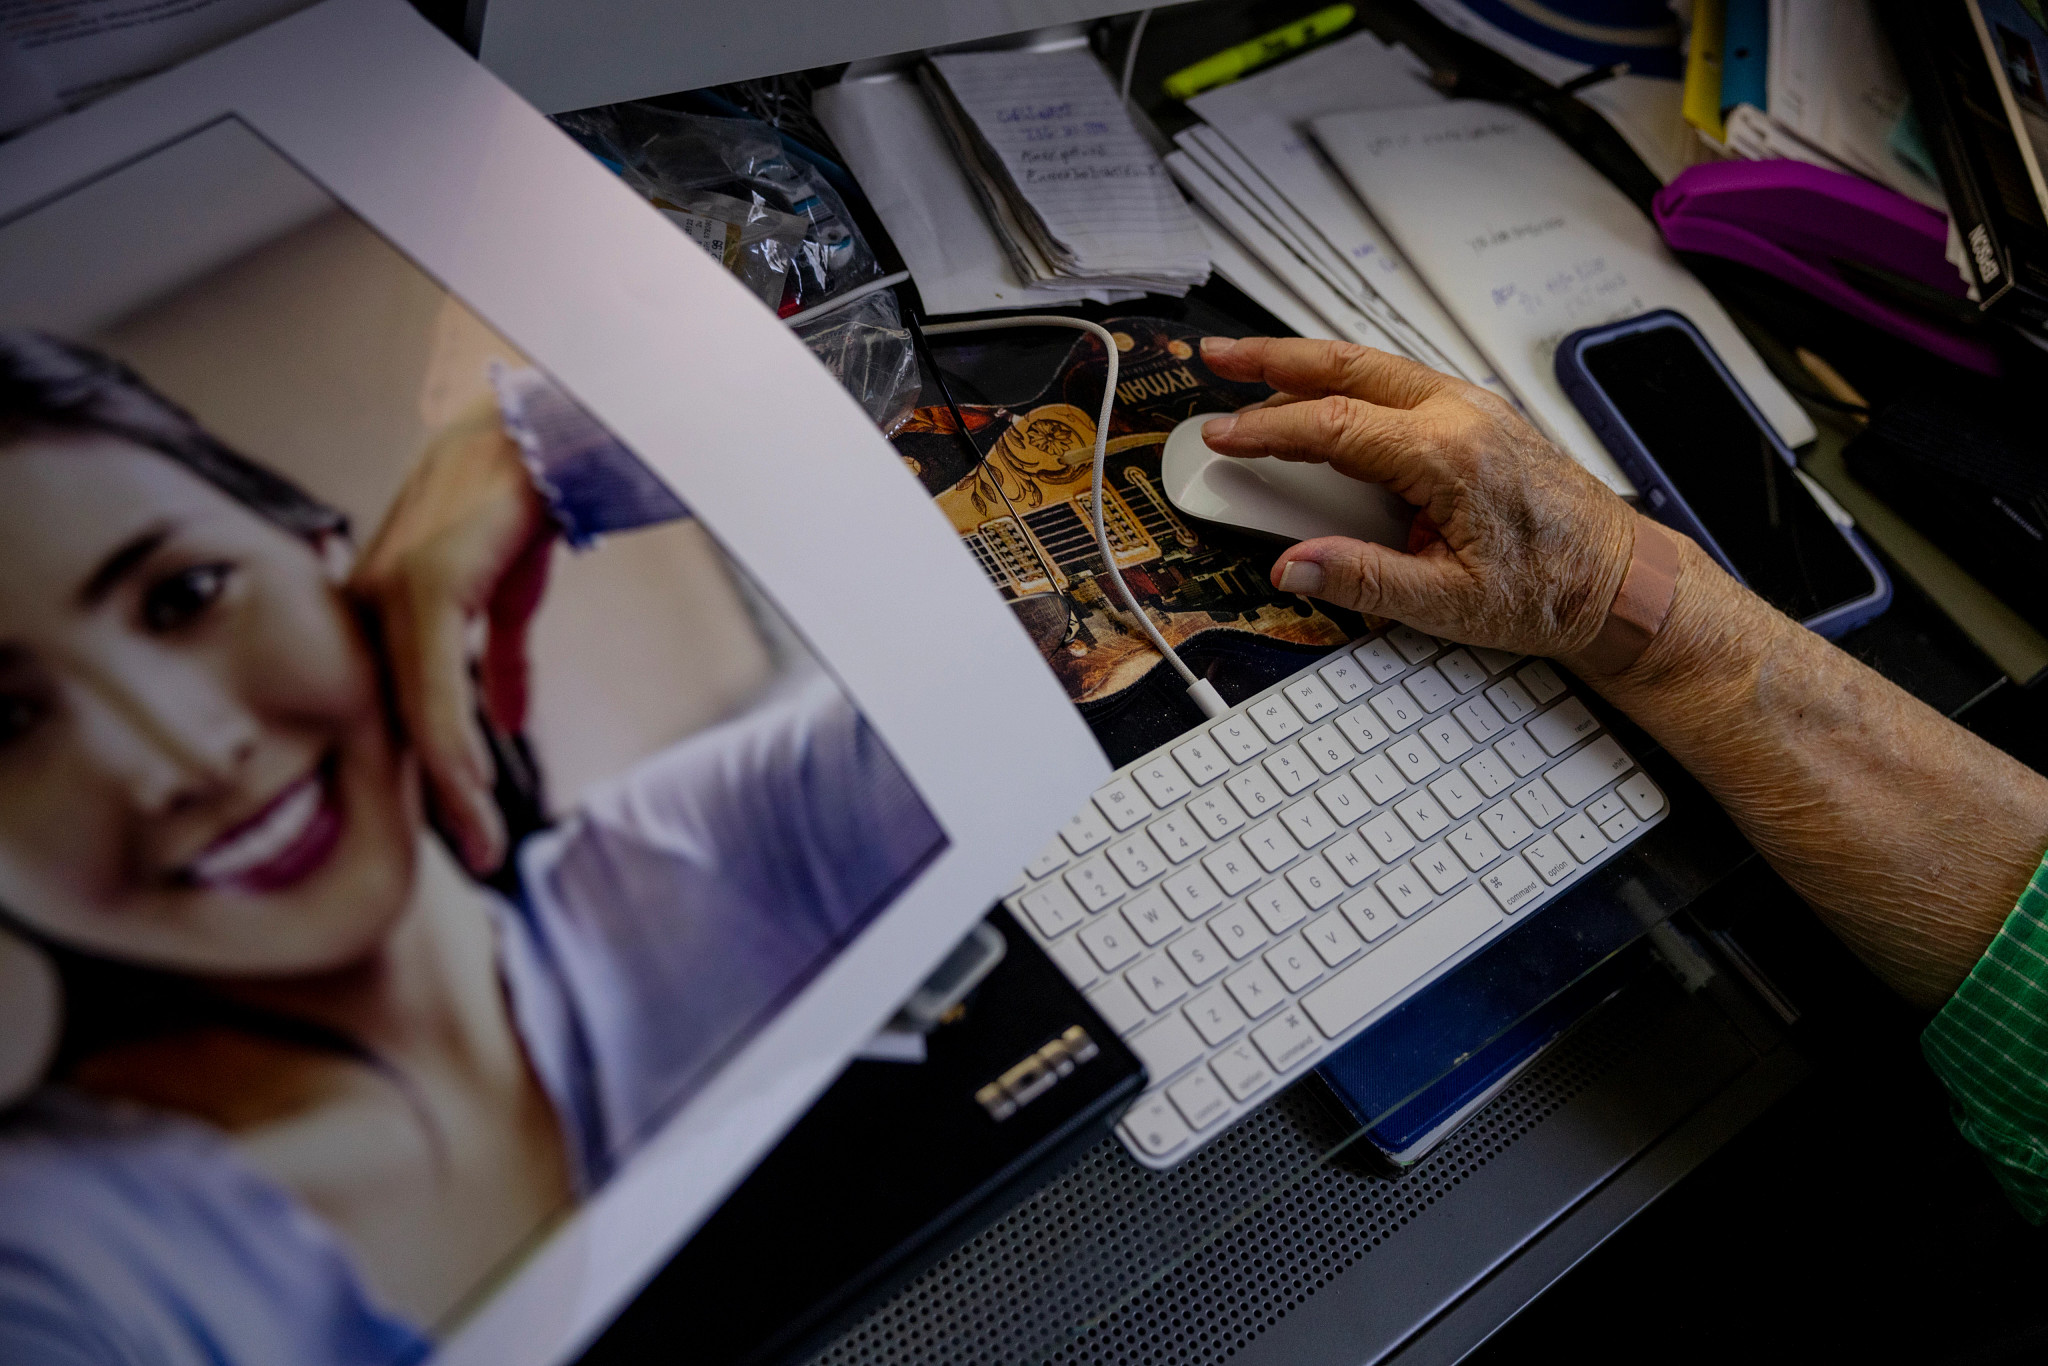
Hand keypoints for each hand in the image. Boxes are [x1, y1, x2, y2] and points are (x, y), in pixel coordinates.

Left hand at [349, 398, 554, 873]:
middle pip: (390, 728)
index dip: (424, 779)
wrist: (541, 431)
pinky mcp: (424, 585)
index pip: (390, 715)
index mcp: (378, 611)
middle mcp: (368, 606)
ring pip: (411, 719)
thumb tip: (510, 720)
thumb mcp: (509, 596)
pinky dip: (457, 746)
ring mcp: (391, 595)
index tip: (459, 833)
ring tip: (482, 845)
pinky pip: (436, 688)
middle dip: (431, 803)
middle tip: (474, 858)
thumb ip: (501, 660)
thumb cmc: (515, 501)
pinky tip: (476, 790)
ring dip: (452, 791)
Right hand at [1197, 335, 1648, 666]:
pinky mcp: (1479, 415)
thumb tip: (1294, 564)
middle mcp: (1462, 414)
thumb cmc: (1551, 591)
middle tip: (1218, 355)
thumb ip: (1363, 580)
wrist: (1622, 581)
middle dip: (1273, 358)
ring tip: (1254, 366)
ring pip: (1372, 365)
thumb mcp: (1447, 604)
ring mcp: (1473, 406)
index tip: (1222, 437)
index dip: (1267, 430)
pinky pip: (1398, 380)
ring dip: (1307, 361)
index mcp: (1450, 455)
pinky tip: (1321, 390)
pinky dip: (1346, 377)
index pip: (1333, 426)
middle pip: (1347, 366)